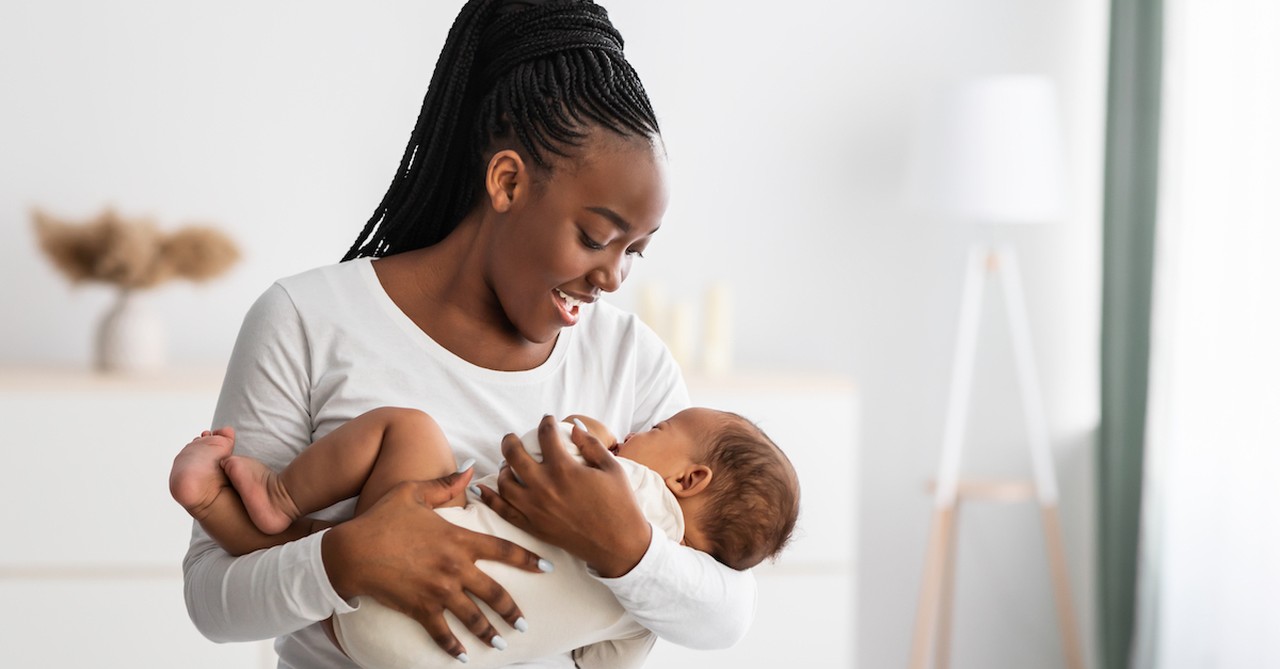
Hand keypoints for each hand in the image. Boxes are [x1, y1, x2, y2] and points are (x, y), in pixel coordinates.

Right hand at [321, 471, 548, 658]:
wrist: (352, 550)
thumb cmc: (382, 518)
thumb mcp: (414, 493)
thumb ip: (445, 485)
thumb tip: (470, 470)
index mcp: (458, 539)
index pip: (503, 549)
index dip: (528, 559)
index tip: (547, 567)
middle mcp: (455, 567)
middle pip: (494, 592)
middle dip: (512, 610)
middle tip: (524, 623)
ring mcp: (439, 590)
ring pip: (473, 617)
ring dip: (489, 632)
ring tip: (501, 643)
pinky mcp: (420, 608)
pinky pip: (442, 633)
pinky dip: (452, 648)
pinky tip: (462, 658)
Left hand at [477, 415, 651, 577]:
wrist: (619, 544)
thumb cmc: (620, 504)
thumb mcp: (612, 468)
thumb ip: (591, 445)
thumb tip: (574, 427)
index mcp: (564, 469)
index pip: (546, 435)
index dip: (546, 422)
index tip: (547, 420)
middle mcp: (544, 487)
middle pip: (514, 455)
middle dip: (510, 441)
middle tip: (513, 437)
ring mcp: (535, 509)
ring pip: (504, 482)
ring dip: (503, 468)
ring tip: (508, 464)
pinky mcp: (533, 527)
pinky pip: (503, 510)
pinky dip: (489, 498)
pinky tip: (481, 489)